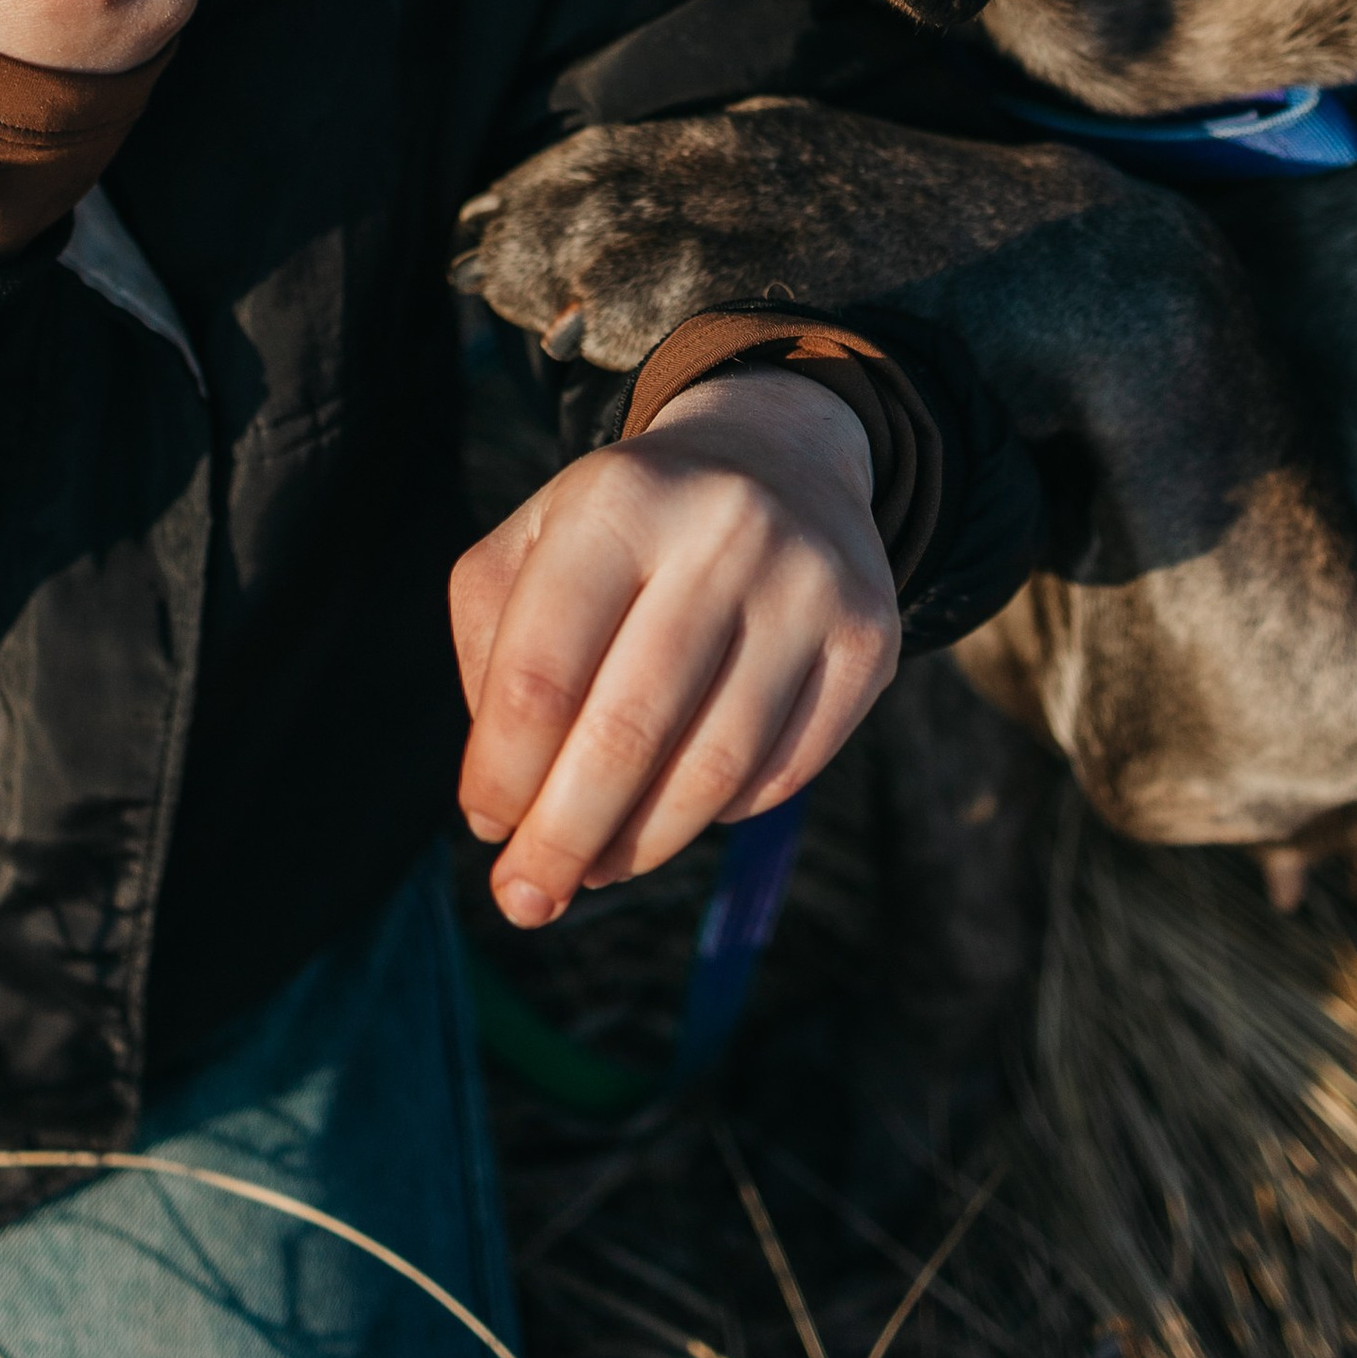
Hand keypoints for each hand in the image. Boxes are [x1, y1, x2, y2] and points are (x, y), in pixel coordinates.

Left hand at [450, 369, 898, 929]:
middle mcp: (723, 532)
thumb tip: (502, 806)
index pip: (541, 672)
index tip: (486, 827)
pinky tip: (681, 807)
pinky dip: (721, 813)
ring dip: (640, 844)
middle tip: (527, 899)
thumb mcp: (535, 545)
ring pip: (714, 770)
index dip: (502, 773)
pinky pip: (785, 773)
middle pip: (627, 733)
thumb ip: (490, 657)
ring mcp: (808, 586)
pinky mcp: (870, 639)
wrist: (779, 458)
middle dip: (562, 839)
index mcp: (618, 501)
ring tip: (597, 865)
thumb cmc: (626, 528)